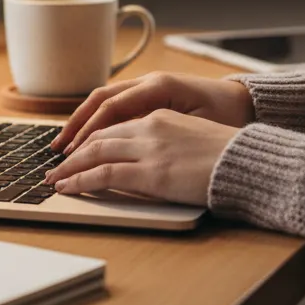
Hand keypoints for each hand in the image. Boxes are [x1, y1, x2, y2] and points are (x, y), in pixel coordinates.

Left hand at [44, 110, 236, 205]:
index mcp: (162, 116)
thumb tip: (155, 160)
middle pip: (99, 137)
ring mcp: (149, 149)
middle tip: (56, 167)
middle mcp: (150, 126)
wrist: (249, 162)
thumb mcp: (195, 138)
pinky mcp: (150, 173)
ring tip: (55, 181)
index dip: (91, 140)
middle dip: (73, 153)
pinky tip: (69, 188)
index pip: (115, 126)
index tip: (76, 152)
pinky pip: (104, 174)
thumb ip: (170, 142)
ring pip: (95, 153)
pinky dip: (81, 181)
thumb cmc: (230, 155)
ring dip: (70, 168)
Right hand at [51, 72, 254, 154]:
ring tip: (64, 145)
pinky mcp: (151, 96)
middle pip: (100, 101)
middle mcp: (149, 82)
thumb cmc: (228, 115)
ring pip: (105, 102)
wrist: (248, 103)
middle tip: (57, 150)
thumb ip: (162, 132)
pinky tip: (88, 139)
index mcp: (158, 87)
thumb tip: (125, 144)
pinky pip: (117, 106)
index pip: (111, 108)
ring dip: (82, 122)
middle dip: (75, 125)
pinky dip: (98, 121)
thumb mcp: (198, 125)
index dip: (87, 131)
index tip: (71, 153)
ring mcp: (149, 87)